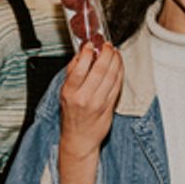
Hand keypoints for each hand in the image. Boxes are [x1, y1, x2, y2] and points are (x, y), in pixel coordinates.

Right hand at [60, 43, 122, 157]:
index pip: (80, 67)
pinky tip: (119, 66)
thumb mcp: (64, 93)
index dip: (88, 52)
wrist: (79, 139)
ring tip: (115, 53)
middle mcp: (84, 97)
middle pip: (100, 69)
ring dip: (116, 61)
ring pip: (111, 76)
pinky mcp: (109, 107)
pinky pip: (117, 86)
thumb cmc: (72, 116)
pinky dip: (120, 73)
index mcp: (70, 92)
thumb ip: (72, 72)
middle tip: (108, 46)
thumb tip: (81, 53)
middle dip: (106, 53)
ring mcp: (98, 103)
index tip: (91, 44)